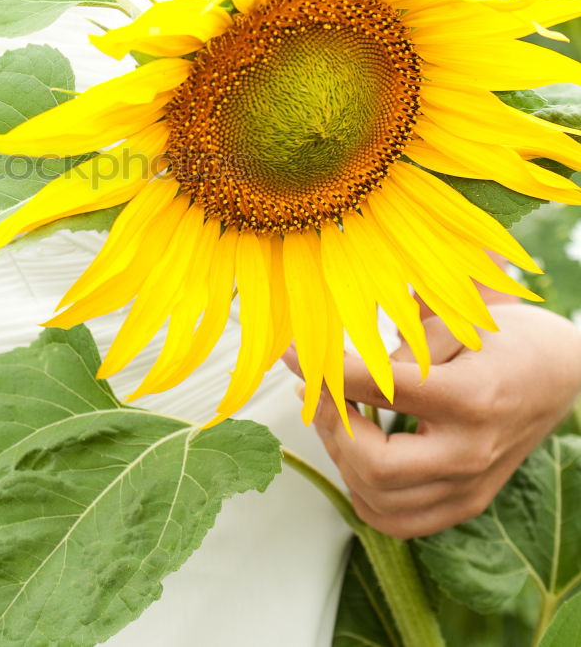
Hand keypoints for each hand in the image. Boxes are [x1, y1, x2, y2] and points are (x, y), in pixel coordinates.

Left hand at [290, 304, 580, 538]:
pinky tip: (356, 454)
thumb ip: (396, 351)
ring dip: (342, 457)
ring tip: (338, 417)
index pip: (379, 390)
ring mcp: (469, 487)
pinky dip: (363, 494)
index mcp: (470, 399)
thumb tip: (334, 371)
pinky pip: (398, 522)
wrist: (559, 373)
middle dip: (333, 425)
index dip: (327, 371)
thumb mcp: (452, 326)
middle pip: (374, 466)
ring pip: (379, 500)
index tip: (294, 352)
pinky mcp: (466, 504)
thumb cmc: (502, 340)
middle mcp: (470, 453)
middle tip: (321, 390)